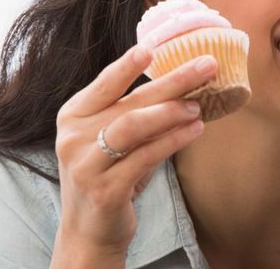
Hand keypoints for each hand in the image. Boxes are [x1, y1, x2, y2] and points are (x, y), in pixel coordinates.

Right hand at [54, 46, 217, 252]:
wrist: (90, 231)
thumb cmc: (110, 175)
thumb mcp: (114, 139)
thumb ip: (136, 112)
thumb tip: (184, 82)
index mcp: (74, 115)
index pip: (104, 83)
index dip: (127, 65)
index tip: (153, 48)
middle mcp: (73, 136)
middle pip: (129, 101)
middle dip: (172, 81)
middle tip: (206, 65)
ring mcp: (86, 164)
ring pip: (133, 126)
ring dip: (171, 112)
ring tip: (199, 104)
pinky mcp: (105, 189)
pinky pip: (145, 157)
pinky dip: (173, 141)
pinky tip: (195, 130)